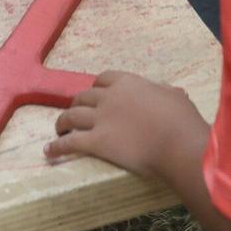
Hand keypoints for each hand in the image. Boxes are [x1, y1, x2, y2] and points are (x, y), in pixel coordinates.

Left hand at [46, 70, 204, 179]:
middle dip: (76, 104)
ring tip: (58, 130)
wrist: (177, 143)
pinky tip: (49, 151)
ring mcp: (100, 119)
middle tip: (74, 114)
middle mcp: (109, 97)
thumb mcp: (175, 97)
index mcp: (128, 83)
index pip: (103, 79)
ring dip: (62, 122)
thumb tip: (170, 92)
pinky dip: (56, 147)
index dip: (96, 88)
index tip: (94, 94)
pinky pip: (70, 143)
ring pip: (71, 116)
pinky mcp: (96, 142)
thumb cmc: (181, 120)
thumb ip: (166, 92)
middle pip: (83, 97)